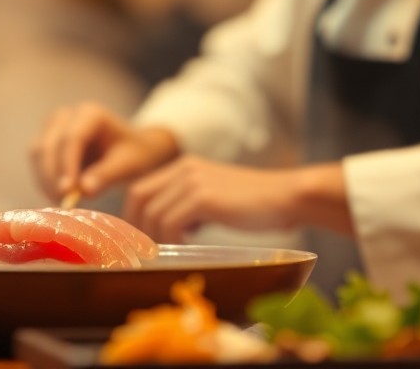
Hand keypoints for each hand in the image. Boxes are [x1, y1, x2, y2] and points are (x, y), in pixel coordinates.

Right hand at [30, 102, 179, 201]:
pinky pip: (37, 162)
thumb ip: (106, 175)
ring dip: (45, 179)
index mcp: (91, 113)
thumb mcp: (128, 165)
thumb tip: (84, 190)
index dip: (67, 165)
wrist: (131, 149)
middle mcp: (67, 115)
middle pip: (49, 144)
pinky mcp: (46, 141)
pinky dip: (43, 180)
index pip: (72, 138)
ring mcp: (53, 127)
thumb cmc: (133, 154)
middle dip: (52, 176)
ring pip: (38, 153)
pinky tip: (56, 197)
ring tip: (61, 202)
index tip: (68, 191)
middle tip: (62, 202)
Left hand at [124, 157, 309, 242]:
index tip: (138, 241)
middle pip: (138, 198)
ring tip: (173, 254)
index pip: (141, 189)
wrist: (286, 197)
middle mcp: (184, 169)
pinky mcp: (204, 197)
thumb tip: (167, 232)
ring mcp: (193, 181)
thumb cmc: (256, 204)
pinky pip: (171, 223)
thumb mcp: (215, 198)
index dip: (133, 217)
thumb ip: (190, 206)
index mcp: (184, 166)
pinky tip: (189, 248)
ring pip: (154, 214)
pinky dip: (173, 241)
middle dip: (135, 228)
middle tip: (145, 252)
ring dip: (158, 240)